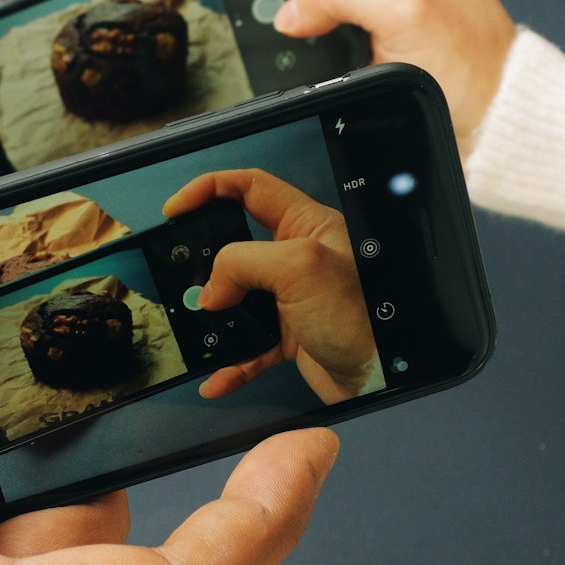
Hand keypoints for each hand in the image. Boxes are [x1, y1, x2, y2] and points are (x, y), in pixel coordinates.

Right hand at [164, 169, 379, 404]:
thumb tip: (211, 288)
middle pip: (235, 245)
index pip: (249, 188)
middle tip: (183, 272)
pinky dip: (230, 362)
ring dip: (215, 316)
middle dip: (206, 261)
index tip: (176, 207)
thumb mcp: (298, 268)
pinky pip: (248, 345)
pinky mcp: (289, 335)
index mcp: (305, 225)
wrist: (388, 375)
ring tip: (200, 325)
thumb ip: (243, 263)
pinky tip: (218, 375)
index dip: (209, 189)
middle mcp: (296, 257)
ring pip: (236, 297)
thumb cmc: (364, 316)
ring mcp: (290, 296)